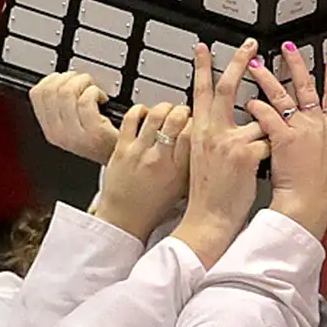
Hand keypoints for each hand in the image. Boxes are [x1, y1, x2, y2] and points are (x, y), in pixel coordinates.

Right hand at [28, 71, 118, 163]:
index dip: (52, 79)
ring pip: (67, 92)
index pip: (37, 94)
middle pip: (52, 90)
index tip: (66, 79)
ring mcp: (75, 134)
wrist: (121, 159)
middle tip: (83, 83)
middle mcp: (59, 133)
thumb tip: (60, 81)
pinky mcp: (94, 131)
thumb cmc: (102, 141)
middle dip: (69, 78)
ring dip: (83, 82)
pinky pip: (86, 100)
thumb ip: (62, 108)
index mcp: (51, 130)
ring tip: (93, 89)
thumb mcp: (73, 127)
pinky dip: (95, 92)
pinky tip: (103, 98)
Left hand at [94, 102, 190, 241]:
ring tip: (168, 111)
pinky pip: (131, 118)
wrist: (124, 219)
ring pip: (156, 114)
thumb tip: (205, 148)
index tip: (200, 122)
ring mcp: (139, 152)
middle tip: (184, 113)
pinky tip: (146, 114)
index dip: (200, 121)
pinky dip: (141, 110)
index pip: (194, 133)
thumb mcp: (184, 190)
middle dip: (183, 110)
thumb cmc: (153, 208)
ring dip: (165, 107)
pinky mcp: (121, 148)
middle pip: (177, 118)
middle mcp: (160, 159)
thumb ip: (194, 167)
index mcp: (179, 170)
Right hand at [170, 40, 268, 268]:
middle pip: (225, 88)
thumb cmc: (206, 191)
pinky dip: (277, 145)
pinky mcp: (246, 156)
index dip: (201, 67)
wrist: (207, 219)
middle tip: (249, 43)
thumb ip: (207, 133)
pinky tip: (281, 156)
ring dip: (272, 119)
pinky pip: (270, 139)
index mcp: (199, 130)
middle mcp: (211, 132)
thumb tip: (214, 116)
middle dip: (238, 62)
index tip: (203, 48)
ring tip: (278, 123)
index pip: (199, 91)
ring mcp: (228, 142)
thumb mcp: (198, 156)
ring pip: (259, 115)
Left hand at [245, 44, 326, 238]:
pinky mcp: (284, 139)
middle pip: (307, 88)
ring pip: (283, 96)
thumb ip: (317, 138)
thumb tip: (310, 127)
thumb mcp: (324, 158)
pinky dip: (258, 107)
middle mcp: (318, 125)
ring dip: (267, 78)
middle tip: (288, 48)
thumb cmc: (312, 188)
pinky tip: (249, 101)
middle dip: (297, 65)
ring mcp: (302, 130)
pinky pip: (268, 115)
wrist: (306, 205)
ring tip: (254, 65)